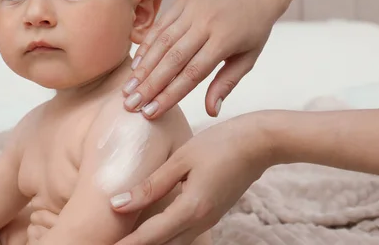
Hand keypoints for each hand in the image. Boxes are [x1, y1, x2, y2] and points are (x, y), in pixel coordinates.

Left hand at [110, 113, 270, 244]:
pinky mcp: (213, 213)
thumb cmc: (221, 144)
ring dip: (152, 244)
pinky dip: (166, 236)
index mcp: (191, 208)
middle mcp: (201, 221)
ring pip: (175, 243)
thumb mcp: (181, 159)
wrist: (260, 143)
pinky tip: (154, 229)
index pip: (150, 236)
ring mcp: (209, 219)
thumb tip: (118, 203)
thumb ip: (150, 184)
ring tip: (130, 240)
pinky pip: (185, 234)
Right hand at [122, 0, 289, 118]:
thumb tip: (211, 111)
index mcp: (225, 40)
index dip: (170, 94)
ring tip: (128, 89)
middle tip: (130, 105)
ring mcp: (192, 9)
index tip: (151, 112)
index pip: (192, 73)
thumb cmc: (253, 31)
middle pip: (172, 58)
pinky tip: (135, 65)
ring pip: (162, 42)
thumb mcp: (247, 60)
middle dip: (149, 84)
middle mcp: (206, 22)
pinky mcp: (183, 1)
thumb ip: (226, 84)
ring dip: (142, 67)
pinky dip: (146, 46)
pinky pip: (160, 26)